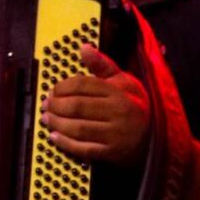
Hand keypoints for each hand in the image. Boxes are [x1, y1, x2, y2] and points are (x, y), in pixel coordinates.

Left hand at [44, 45, 151, 165]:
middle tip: (45, 105)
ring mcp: (115, 134)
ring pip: (78, 128)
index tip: (53, 90)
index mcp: (118, 91)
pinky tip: (54, 136)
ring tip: (46, 119)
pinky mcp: (112, 153)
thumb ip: (102, 64)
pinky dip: (65, 143)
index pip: (83, 85)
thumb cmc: (133, 104)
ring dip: (57, 123)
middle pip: (77, 107)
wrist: (154, 136)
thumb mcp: (123, 80)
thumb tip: (83, 47)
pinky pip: (83, 149)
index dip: (62, 87)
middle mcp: (118, 112)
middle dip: (56, 106)